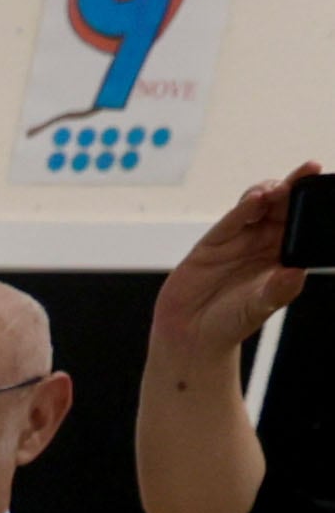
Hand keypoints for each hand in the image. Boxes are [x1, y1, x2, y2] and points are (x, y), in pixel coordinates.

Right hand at [153, 165, 315, 355]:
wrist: (190, 338)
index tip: (323, 184)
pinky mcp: (213, 243)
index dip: (312, 202)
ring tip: (279, 189)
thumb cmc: (230, 324)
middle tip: (306, 174)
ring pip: (258, 205)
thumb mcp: (261, 307)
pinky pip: (231, 220)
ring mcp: (239, 241)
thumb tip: (296, 272)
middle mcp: (263, 244)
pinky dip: (242, 209)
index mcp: (284, 256)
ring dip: (270, 191)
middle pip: (283, 205)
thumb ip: (279, 289)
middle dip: (294, 187)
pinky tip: (255, 200)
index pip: (303, 221)